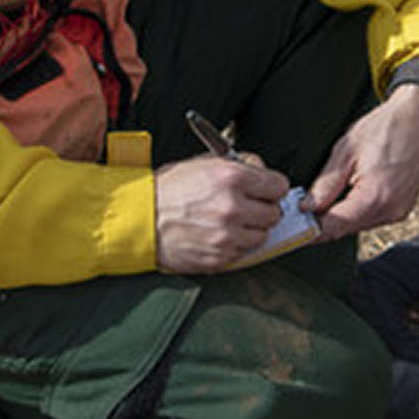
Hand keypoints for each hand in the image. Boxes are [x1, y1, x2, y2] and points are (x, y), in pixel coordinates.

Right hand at [155, 154, 291, 273]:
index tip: (267, 190)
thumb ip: (237, 165)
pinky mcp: (221, 256)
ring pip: (262, 234)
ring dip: (251, 229)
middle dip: (262, 209)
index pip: (278, 185)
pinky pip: (244, 251)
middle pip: (274, 212)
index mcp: (231, 177)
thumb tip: (261, 171)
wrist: (140, 220)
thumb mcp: (201, 163)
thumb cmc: (167, 190)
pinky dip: (236, 244)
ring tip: (229, 222)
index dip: (272, 187)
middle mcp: (233, 206)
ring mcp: (228, 234)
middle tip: (247, 207)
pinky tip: (218, 234)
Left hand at [302, 84, 418, 237]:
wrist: (418, 117)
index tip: (294, 227)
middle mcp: (391, 209)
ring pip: (358, 225)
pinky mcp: (403, 208)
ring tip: (330, 193)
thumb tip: (307, 207)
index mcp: (376, 196)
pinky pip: (373, 217)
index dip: (310, 229)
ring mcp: (400, 211)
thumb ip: (325, 184)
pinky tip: (350, 192)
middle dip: (324, 221)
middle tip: (304, 206)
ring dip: (341, 215)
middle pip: (346, 229)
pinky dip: (357, 210)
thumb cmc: (385, 127)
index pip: (334, 227)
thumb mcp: (346, 150)